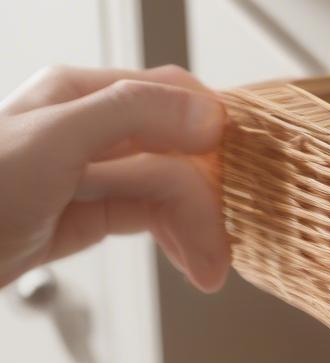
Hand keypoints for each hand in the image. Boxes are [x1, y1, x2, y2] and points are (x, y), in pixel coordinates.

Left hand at [0, 64, 228, 291]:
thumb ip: (132, 113)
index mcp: (81, 93)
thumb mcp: (50, 141)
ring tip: (210, 269)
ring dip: (197, 227)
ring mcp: (90, 174)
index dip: (215, 133)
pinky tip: (192, 261)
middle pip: (178, 151)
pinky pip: (149, 219)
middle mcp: (91, 128)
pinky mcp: (87, 216)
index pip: (175, 96)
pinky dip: (177, 239)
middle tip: (224, 243)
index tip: (246, 174)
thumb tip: (209, 113)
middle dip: (207, 197)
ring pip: (168, 190)